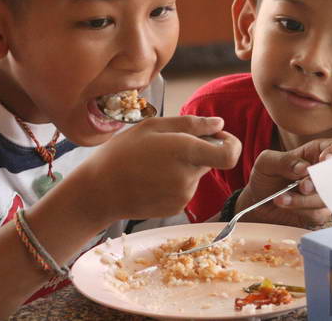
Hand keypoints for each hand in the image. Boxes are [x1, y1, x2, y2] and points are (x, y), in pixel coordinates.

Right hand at [76, 116, 240, 222]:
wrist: (99, 190)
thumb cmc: (122, 152)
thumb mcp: (153, 126)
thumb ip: (191, 124)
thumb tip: (219, 123)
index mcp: (185, 152)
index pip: (230, 154)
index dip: (231, 143)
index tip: (218, 135)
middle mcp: (188, 177)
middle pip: (212, 160)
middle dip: (200, 150)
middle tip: (169, 144)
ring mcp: (183, 196)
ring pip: (197, 174)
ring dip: (185, 166)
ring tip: (154, 162)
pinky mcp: (176, 208)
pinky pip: (186, 188)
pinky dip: (176, 180)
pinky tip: (152, 178)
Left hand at [236, 136, 331, 227]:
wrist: (257, 203)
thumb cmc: (265, 176)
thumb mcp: (267, 162)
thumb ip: (285, 161)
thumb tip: (305, 168)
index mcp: (317, 152)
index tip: (324, 160)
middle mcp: (326, 173)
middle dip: (321, 182)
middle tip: (302, 186)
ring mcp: (325, 194)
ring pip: (328, 198)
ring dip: (304, 200)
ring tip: (281, 197)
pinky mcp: (319, 213)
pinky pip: (318, 214)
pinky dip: (299, 210)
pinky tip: (284, 204)